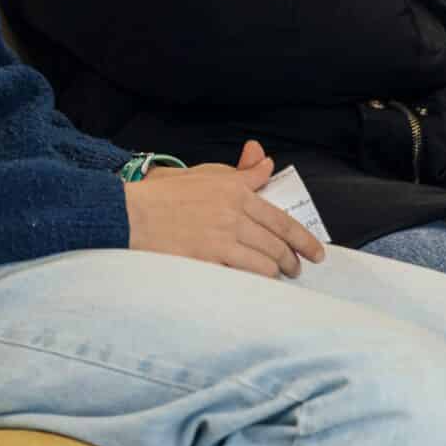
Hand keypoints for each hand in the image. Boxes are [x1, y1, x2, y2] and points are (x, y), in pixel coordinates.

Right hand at [125, 139, 325, 277]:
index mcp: (235, 191)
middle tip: (294, 268)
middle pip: (277, 244)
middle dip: (291, 260)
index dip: (304, 239)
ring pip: (266, 263)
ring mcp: (222, 238)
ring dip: (275, 273)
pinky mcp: (210, 259)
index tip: (315, 252)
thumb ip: (241, 172)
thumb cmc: (164, 195)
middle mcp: (234, 214)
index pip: (281, 220)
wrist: (130, 214)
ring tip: (275, 277)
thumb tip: (266, 160)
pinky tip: (256, 285)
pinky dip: (256, 282)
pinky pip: (246, 276)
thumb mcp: (205, 175)